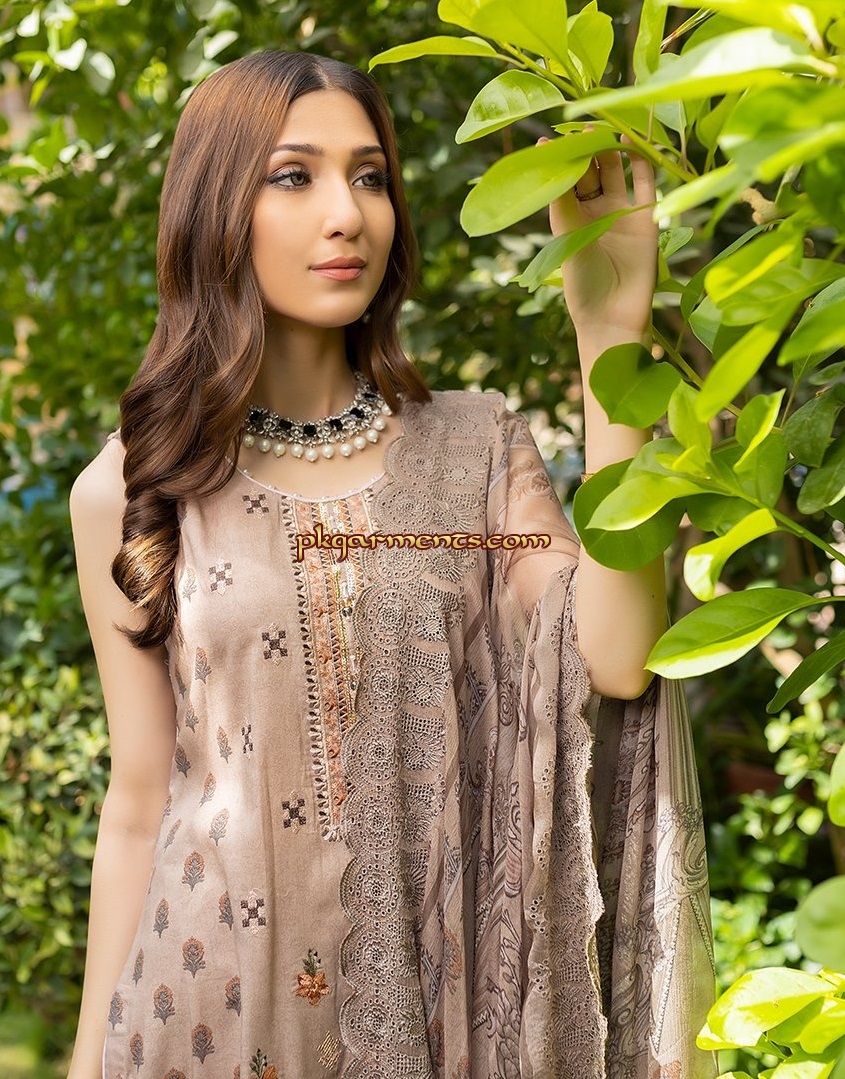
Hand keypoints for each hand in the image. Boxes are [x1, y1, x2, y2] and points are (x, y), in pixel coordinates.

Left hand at [542, 133, 657, 352]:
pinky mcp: (646, 218)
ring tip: (604, 126)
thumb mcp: (567, 235)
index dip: (560, 157)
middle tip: (582, 123)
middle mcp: (593, 212)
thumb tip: (544, 151)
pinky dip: (641, 162)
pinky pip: (644, 184)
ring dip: (611, 148)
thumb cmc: (582, 283)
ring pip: (615, 171)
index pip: (564, 178)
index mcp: (568, 218)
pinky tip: (634, 139)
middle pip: (590, 170)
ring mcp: (620, 213)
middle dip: (586, 147)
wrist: (614, 316)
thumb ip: (561, 195)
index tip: (550, 136)